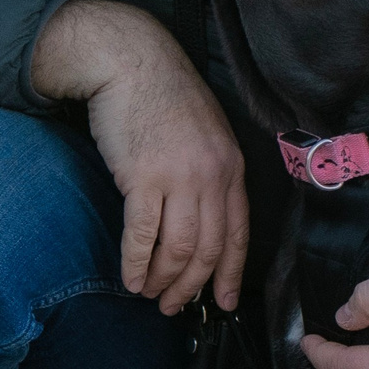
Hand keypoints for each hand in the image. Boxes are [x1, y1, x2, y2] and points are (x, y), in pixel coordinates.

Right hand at [30, 0, 248, 313]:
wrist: (130, 61)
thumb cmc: (163, 96)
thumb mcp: (205, 133)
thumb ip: (210, 173)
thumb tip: (201, 219)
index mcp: (231, 166)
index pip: (238, 232)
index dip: (230, 273)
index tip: (224, 301)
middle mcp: (212, 176)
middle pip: (208, 248)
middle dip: (192, 286)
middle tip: (175, 306)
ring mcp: (179, 178)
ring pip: (178, 248)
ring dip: (164, 280)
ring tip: (151, 296)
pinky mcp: (143, 177)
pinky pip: (143, 235)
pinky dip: (136, 263)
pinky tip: (130, 279)